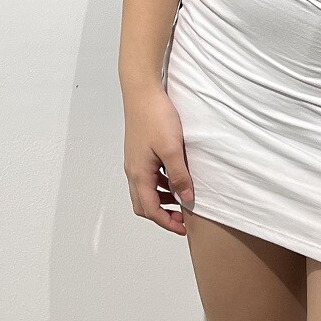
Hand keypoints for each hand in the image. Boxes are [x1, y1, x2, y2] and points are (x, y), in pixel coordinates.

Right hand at [124, 82, 194, 231]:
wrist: (142, 92)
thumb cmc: (155, 117)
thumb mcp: (172, 149)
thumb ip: (179, 176)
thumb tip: (186, 199)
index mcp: (139, 174)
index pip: (150, 210)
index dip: (167, 223)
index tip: (184, 228)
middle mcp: (133, 170)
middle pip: (144, 204)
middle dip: (162, 215)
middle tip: (183, 218)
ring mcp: (135, 161)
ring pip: (145, 191)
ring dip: (161, 200)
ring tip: (182, 198)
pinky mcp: (140, 152)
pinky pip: (148, 177)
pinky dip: (160, 185)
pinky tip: (175, 178)